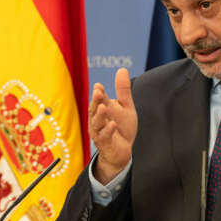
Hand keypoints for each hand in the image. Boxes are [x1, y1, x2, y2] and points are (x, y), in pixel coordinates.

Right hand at [88, 68, 136, 182]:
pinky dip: (108, 130)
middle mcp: (97, 120)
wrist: (122, 151)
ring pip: (97, 122)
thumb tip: (122, 69)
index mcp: (101, 109)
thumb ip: (123, 90)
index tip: (99, 86)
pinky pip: (104, 136)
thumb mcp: (125, 107)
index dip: (98, 93)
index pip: (99, 99)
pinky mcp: (105, 143)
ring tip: (104, 107)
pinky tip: (113, 124)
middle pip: (94, 109)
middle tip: (98, 92)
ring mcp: (99, 132)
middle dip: (96, 101)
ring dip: (100, 115)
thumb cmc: (121, 127)